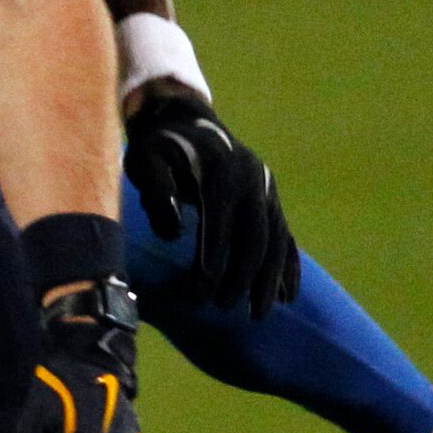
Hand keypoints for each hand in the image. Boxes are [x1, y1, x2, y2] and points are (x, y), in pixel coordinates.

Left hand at [123, 90, 300, 316]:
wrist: (183, 117)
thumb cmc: (157, 145)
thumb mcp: (144, 157)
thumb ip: (155, 189)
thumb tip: (175, 232)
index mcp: (220, 166)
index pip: (219, 220)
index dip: (212, 258)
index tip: (200, 294)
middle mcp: (251, 175)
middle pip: (255, 235)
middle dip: (242, 276)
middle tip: (224, 308)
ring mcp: (266, 186)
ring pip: (277, 240)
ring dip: (269, 280)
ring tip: (256, 314)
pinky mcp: (271, 197)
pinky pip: (287, 235)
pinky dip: (288, 266)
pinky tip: (287, 297)